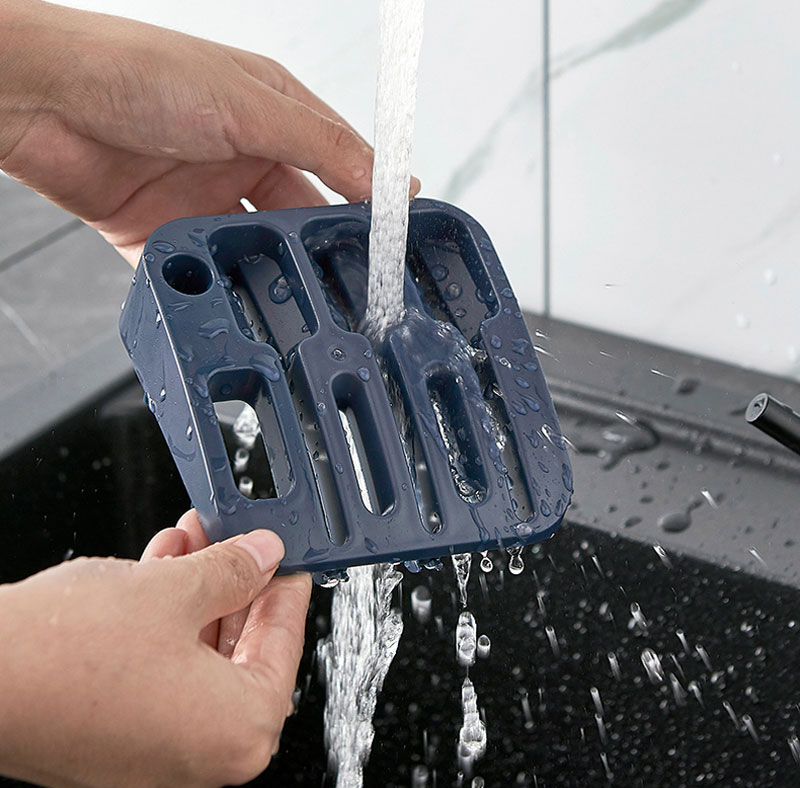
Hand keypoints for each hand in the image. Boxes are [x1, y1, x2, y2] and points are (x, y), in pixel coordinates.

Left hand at [0, 1, 418, 264]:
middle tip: (349, 281)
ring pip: (255, 249)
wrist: (41, 101)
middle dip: (320, 247)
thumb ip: (321, 145)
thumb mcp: (248, 103)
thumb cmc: (135, 72)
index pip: (337, 163)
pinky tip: (238, 300)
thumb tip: (385, 178)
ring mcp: (203, 199)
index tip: (393, 238)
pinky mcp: (166, 234)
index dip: (367, 200)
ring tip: (297, 296)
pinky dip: (218, 287)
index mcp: (269, 116)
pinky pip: (205, 270)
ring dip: (271, 270)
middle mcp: (240, 158)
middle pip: (298, 216)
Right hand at [0, 512, 311, 787]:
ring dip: (197, 595)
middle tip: (235, 541)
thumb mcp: (175, 590)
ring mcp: (155, 760)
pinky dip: (167, 626)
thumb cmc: (68, 654)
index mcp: (237, 733)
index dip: (285, 593)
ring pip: (198, 661)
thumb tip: (263, 558)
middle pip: (240, 654)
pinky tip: (160, 573)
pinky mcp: (116, 747)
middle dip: (234, 584)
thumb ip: (234, 571)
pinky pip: (162, 678)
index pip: (284, 648)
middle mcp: (201, 762)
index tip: (286, 562)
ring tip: (191, 541)